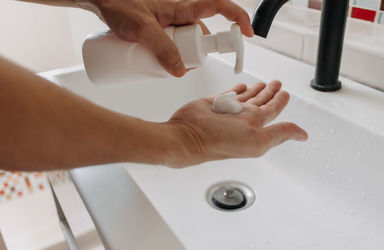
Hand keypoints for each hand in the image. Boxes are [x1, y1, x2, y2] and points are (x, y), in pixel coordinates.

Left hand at [80, 0, 252, 76]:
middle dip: (198, 54)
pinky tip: (160, 66)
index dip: (237, 18)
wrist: (98, 1)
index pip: (219, 7)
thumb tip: (180, 71)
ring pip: (185, 43)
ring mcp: (169, 23)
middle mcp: (179, 15)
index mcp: (182, 7)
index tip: (247, 34)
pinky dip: (170, 56)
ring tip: (163, 68)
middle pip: (201, 35)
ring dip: (181, 57)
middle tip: (184, 67)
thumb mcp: (142, 30)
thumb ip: (162, 49)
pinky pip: (172, 45)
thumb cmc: (118, 5)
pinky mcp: (159, 31)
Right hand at [166, 81, 307, 166]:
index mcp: (254, 126)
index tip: (285, 93)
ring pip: (245, 98)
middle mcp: (241, 119)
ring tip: (261, 83)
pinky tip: (240, 87)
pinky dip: (235, 90)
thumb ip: (280, 134)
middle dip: (270, 92)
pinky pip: (227, 94)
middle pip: (260, 103)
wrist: (189, 136)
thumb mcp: (257, 140)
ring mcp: (227, 111)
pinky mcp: (212, 104)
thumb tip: (302, 135)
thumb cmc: (219, 141)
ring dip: (254, 90)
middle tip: (276, 83)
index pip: (272, 111)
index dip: (280, 101)